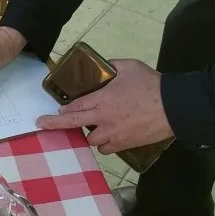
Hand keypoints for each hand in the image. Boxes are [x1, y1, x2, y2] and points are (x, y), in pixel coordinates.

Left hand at [36, 58, 172, 153]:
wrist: (173, 107)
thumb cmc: (150, 84)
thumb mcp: (129, 66)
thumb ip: (112, 66)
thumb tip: (104, 67)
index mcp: (102, 99)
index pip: (75, 106)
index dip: (63, 110)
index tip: (55, 111)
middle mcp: (103, 119)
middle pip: (73, 124)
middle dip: (55, 124)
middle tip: (41, 125)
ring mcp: (114, 134)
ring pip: (91, 140)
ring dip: (89, 133)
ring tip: (94, 127)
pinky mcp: (125, 144)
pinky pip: (106, 149)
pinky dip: (104, 144)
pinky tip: (109, 136)